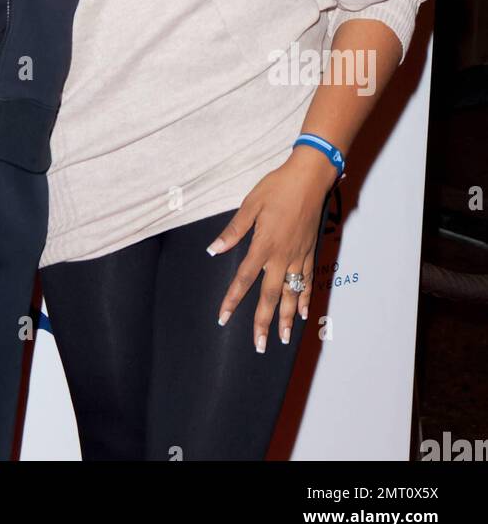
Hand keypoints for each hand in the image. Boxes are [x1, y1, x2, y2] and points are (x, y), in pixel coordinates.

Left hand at [206, 153, 332, 351]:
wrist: (310, 178)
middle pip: (271, 296)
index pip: (244, 279)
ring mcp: (299, 256)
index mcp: (263, 245)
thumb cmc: (277, 187)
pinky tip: (304, 314)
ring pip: (292, 294)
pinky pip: (308, 281)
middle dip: (263, 322)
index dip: (232, 300)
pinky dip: (305, 299)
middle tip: (259, 346)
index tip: (223, 318)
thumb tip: (213, 249)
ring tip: (283, 339)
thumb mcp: (250, 205)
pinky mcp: (310, 251)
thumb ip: (233, 231)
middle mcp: (282, 256)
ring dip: (288, 319)